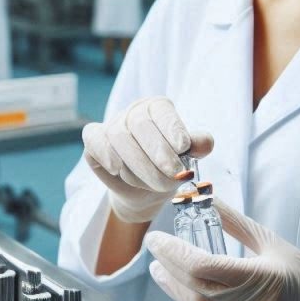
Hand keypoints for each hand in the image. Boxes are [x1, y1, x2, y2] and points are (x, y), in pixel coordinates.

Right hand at [82, 97, 212, 223]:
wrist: (145, 192)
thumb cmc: (168, 169)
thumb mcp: (188, 158)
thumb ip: (198, 146)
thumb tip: (205, 143)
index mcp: (158, 108)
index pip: (161, 110)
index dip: (172, 127)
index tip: (183, 147)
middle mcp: (133, 112)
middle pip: (140, 124)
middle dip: (159, 153)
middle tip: (174, 174)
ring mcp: (111, 125)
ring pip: (119, 137)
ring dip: (139, 165)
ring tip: (156, 184)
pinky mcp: (94, 141)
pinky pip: (95, 141)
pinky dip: (106, 154)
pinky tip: (118, 169)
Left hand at [145, 199, 299, 300]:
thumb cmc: (295, 272)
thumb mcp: (269, 240)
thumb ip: (234, 222)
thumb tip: (206, 197)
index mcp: (264, 279)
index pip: (206, 268)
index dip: (176, 253)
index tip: (158, 238)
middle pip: (196, 288)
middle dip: (170, 265)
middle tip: (155, 247)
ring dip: (174, 286)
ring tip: (160, 266)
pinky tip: (177, 286)